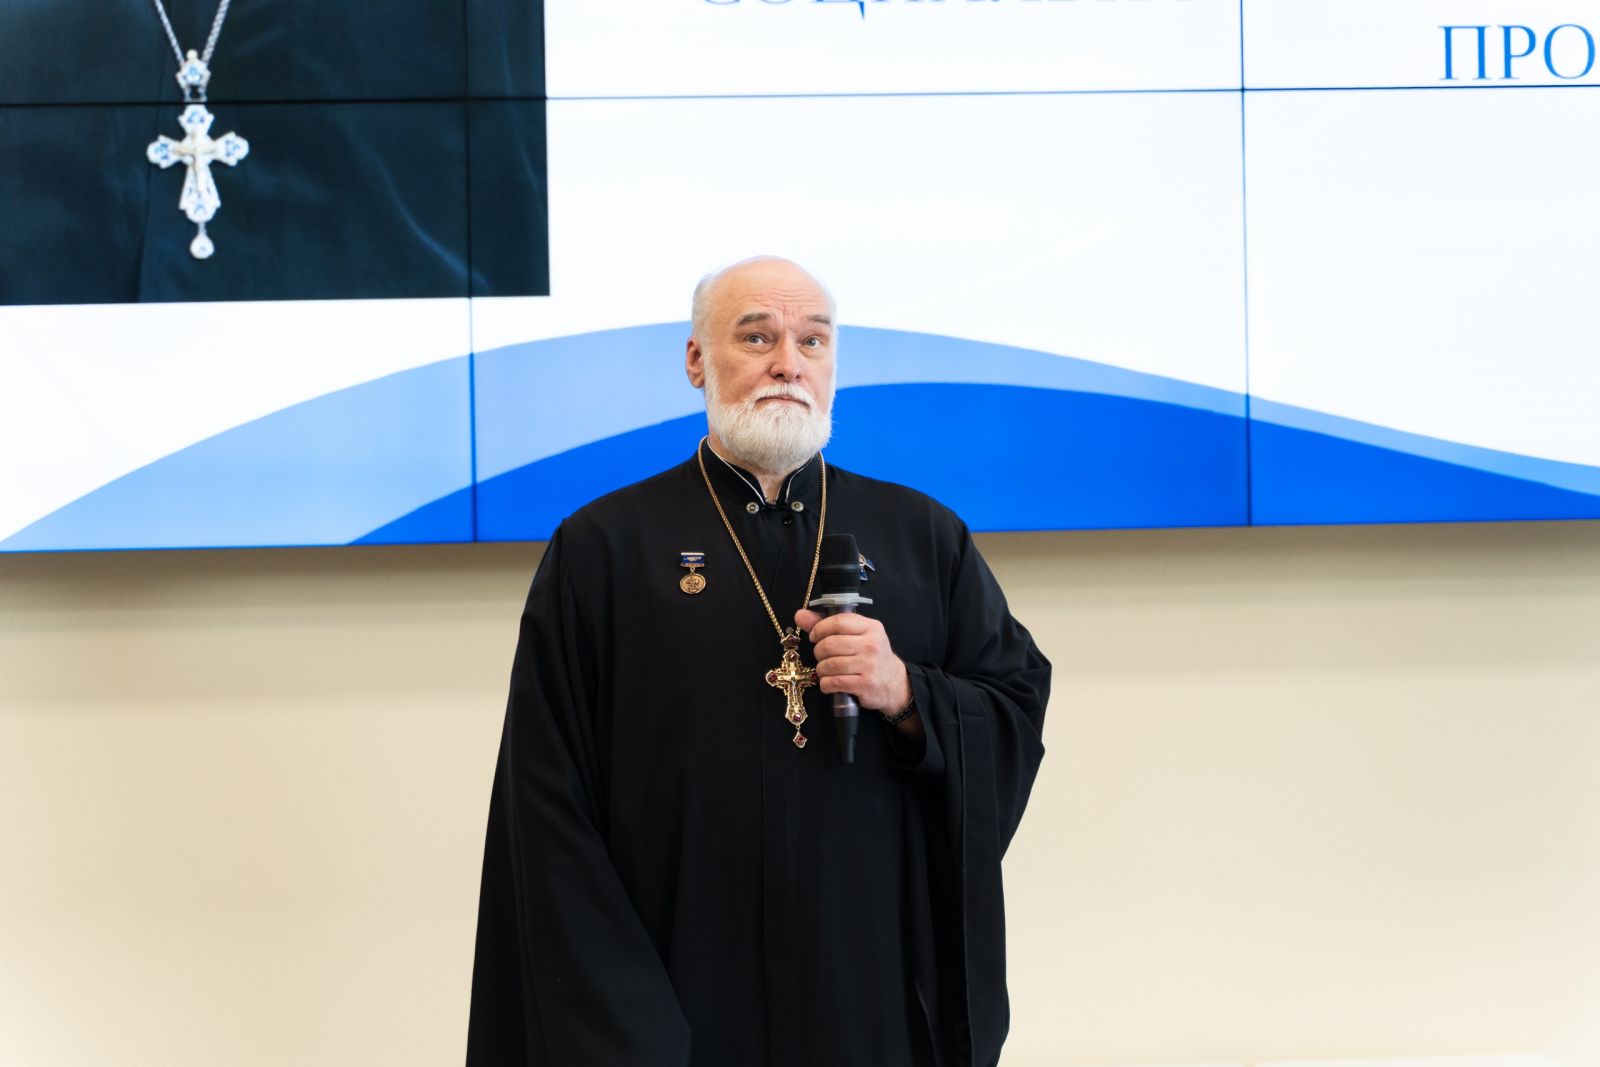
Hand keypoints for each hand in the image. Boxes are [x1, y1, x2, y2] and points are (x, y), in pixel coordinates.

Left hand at [794, 608, 911, 713]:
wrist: (894, 682)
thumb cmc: (870, 656)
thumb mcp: (857, 635)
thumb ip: (828, 624)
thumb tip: (800, 615)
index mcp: (871, 627)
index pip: (838, 622)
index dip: (820, 629)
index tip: (815, 636)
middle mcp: (872, 645)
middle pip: (830, 645)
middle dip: (818, 652)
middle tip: (821, 656)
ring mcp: (870, 665)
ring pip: (829, 665)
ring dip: (821, 670)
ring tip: (825, 670)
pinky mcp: (866, 684)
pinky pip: (834, 682)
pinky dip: (826, 684)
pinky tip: (830, 683)